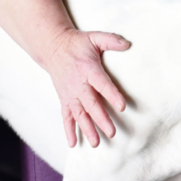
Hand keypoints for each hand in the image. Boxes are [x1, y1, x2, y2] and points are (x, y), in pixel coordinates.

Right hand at [44, 28, 130, 147]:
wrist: (53, 48)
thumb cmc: (77, 44)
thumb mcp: (94, 37)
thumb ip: (111, 40)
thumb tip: (128, 44)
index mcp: (88, 69)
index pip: (102, 84)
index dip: (112, 95)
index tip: (122, 107)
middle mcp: (78, 84)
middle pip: (91, 104)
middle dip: (102, 119)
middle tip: (112, 132)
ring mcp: (70, 94)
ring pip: (79, 114)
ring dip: (87, 129)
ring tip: (96, 143)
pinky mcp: (64, 99)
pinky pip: (66, 116)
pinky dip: (69, 130)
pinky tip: (73, 143)